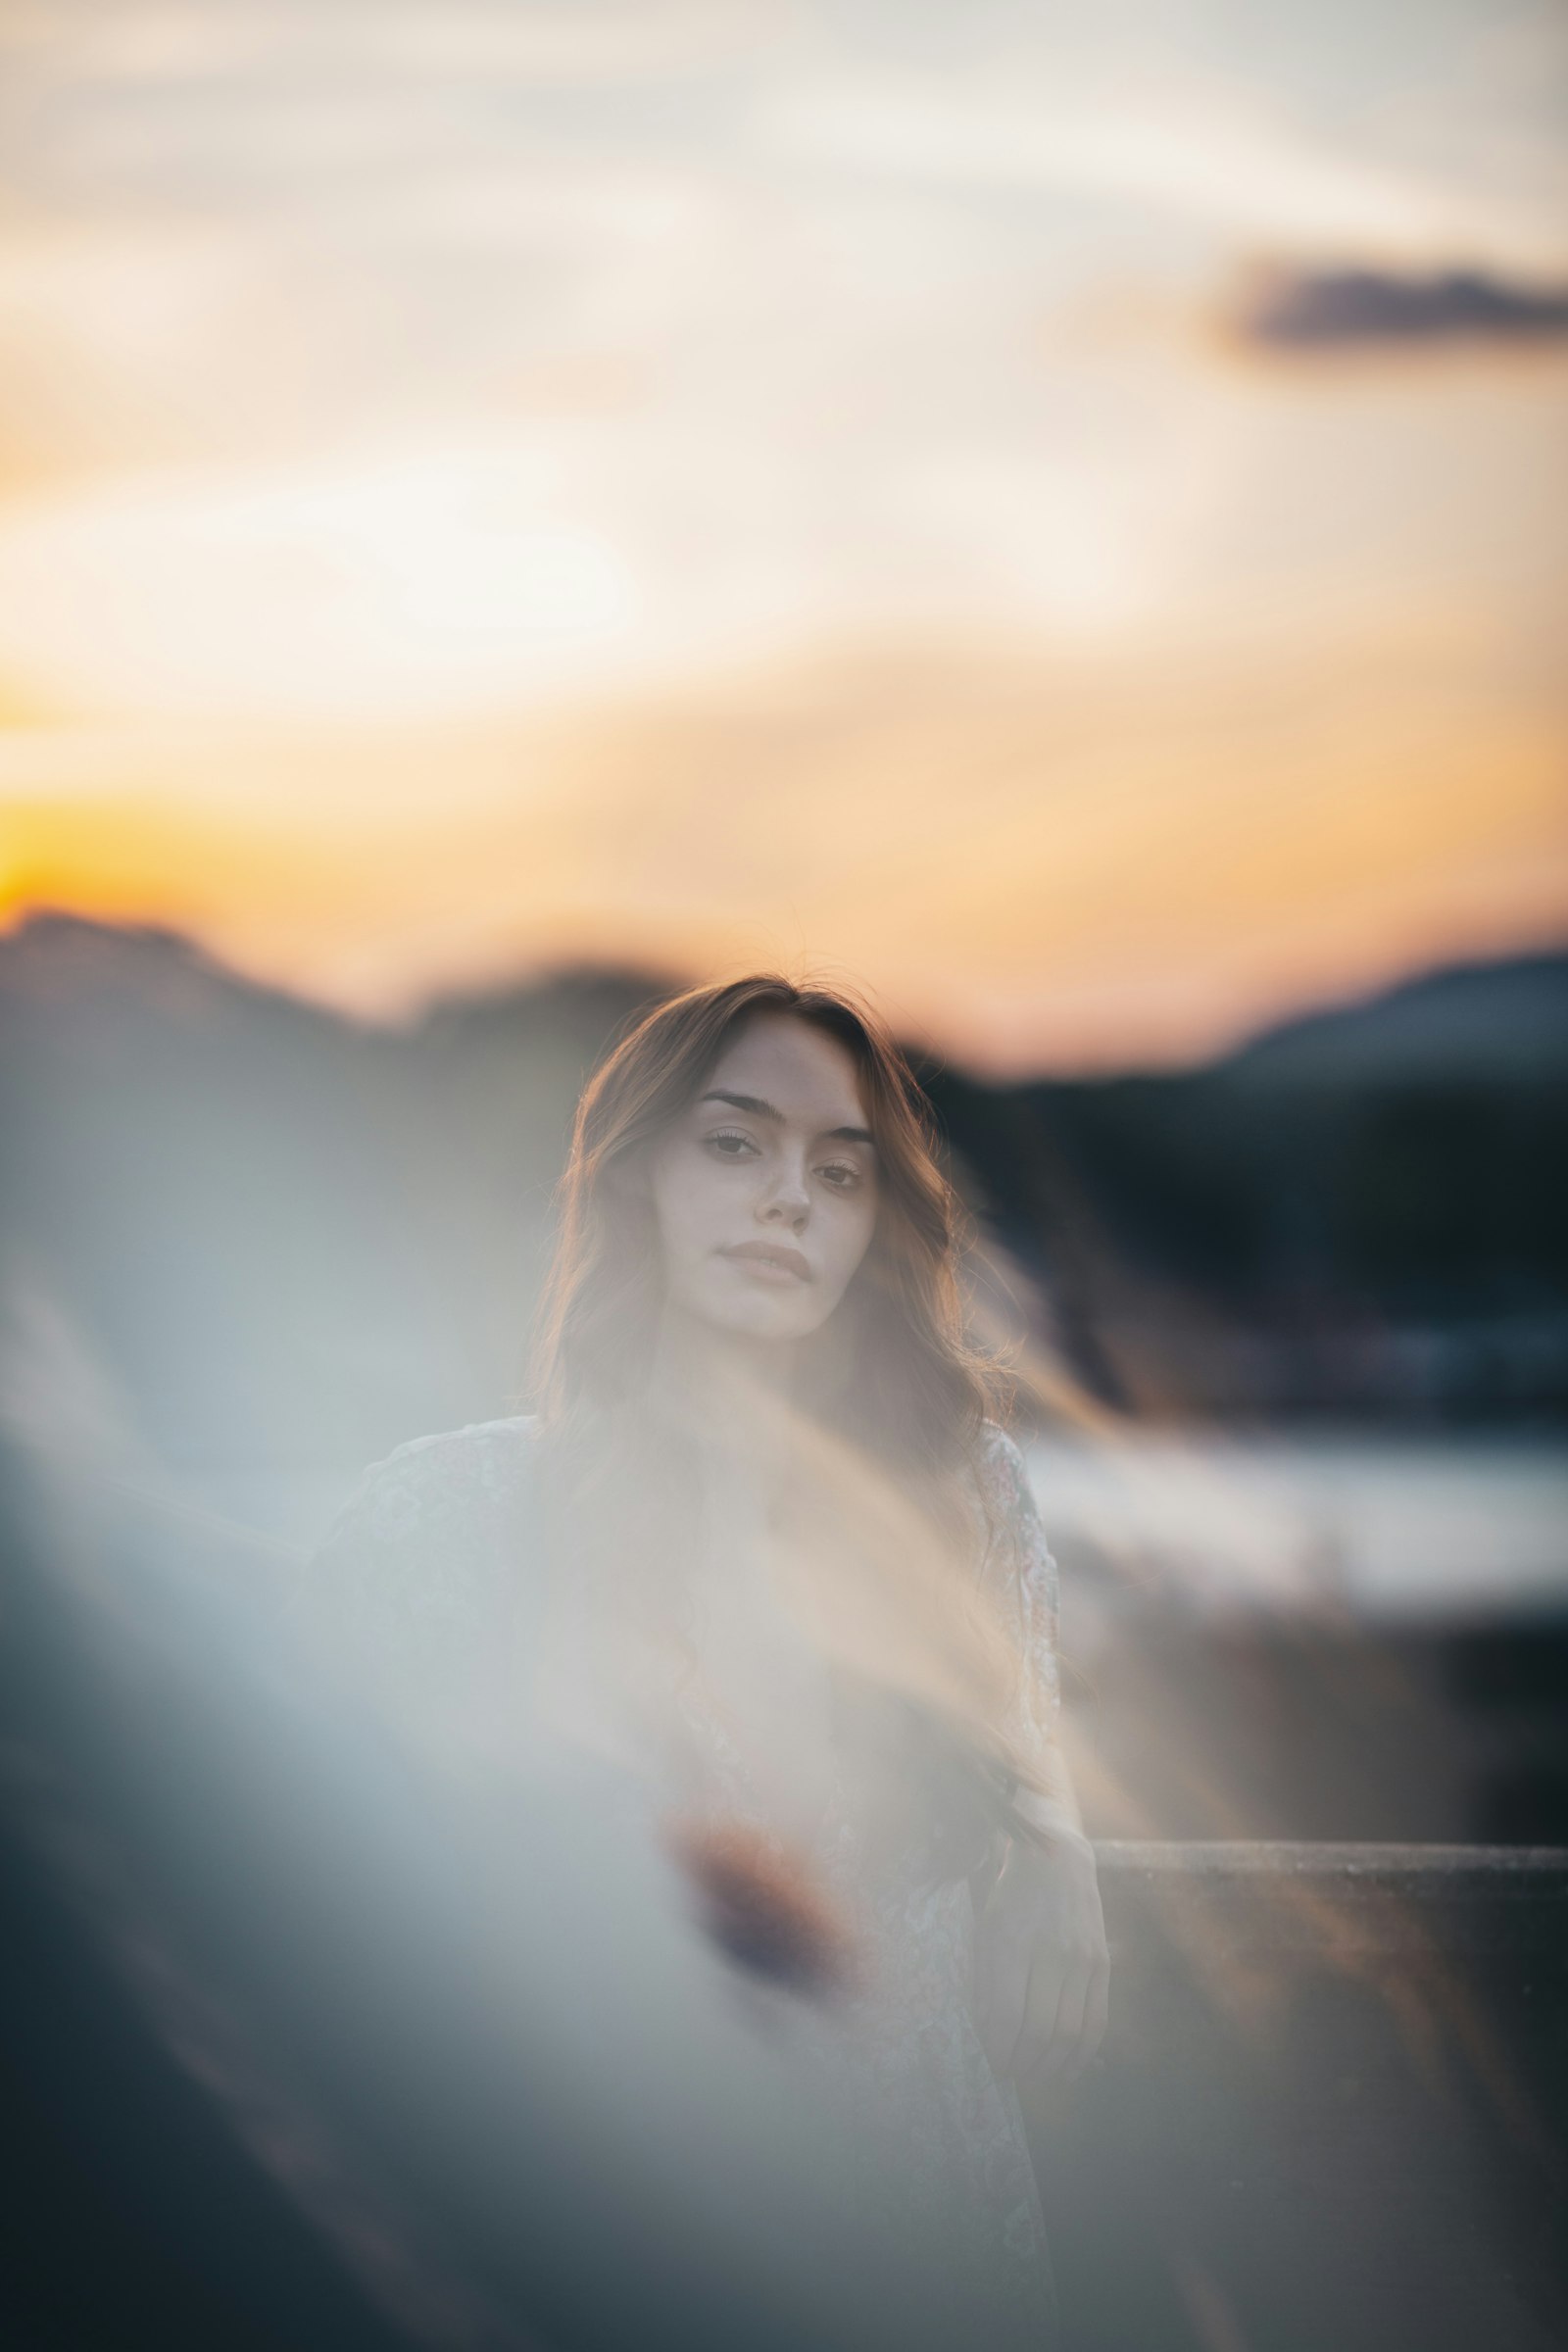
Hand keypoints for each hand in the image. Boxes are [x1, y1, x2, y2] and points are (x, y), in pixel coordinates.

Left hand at [973, 1824, 1108, 2086]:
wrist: (1057, 1856)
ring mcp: (1082, 1957)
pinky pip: (1097, 2019)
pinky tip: (1069, 2067)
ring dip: (1052, 2064)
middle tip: (1012, 2074)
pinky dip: (1084, 2051)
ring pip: (1071, 2032)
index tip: (994, 2066)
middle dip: (1024, 2063)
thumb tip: (990, 2035)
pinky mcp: (1102, 1962)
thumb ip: (986, 1982)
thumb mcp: (986, 1929)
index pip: (1008, 2016)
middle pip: (1040, 2030)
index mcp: (1012, 1941)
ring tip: (1036, 2075)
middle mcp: (1051, 1951)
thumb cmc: (1011, 1895)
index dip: (1001, 2050)